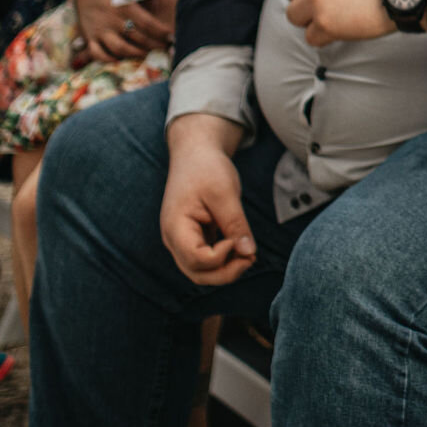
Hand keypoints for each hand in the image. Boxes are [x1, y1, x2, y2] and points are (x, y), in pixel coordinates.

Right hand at [71, 0, 171, 59]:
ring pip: (120, 49)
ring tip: (149, 54)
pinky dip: (110, 60)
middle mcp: (112, 20)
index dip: (161, 32)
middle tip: (166, 48)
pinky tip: (122, 60)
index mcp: (123, 6)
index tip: (172, 37)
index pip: (147, 23)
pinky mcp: (90, 38)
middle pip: (137, 38)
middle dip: (155, 45)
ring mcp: (100, 31)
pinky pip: (98, 54)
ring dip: (136, 54)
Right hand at [160, 115, 255, 285]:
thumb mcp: (225, 193)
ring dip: (226, 269)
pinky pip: (206, 260)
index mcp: (175, 227)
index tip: (237, 238)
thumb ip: (235, 224)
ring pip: (201, 271)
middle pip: (197, 273)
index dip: (221, 256)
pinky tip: (242, 248)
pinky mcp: (193, 238)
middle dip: (226, 272)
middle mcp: (174, 239)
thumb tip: (249, 253)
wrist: (195, 153)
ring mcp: (182, 241)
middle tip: (252, 258)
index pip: (196, 260)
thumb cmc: (207, 169)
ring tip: (250, 255)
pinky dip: (224, 260)